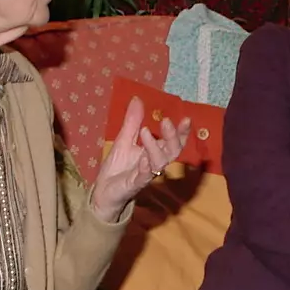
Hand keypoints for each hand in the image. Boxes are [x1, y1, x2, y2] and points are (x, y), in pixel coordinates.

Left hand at [89, 96, 185, 222]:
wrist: (103, 191)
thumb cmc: (117, 167)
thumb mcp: (124, 139)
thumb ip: (132, 122)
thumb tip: (137, 99)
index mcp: (154, 152)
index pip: (173, 142)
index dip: (181, 132)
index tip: (186, 118)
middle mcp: (154, 163)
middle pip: (172, 152)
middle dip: (173, 137)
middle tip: (166, 121)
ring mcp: (145, 175)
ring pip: (160, 163)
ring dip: (155, 147)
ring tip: (145, 132)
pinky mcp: (134, 184)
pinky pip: (144, 177)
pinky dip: (146, 167)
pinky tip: (143, 158)